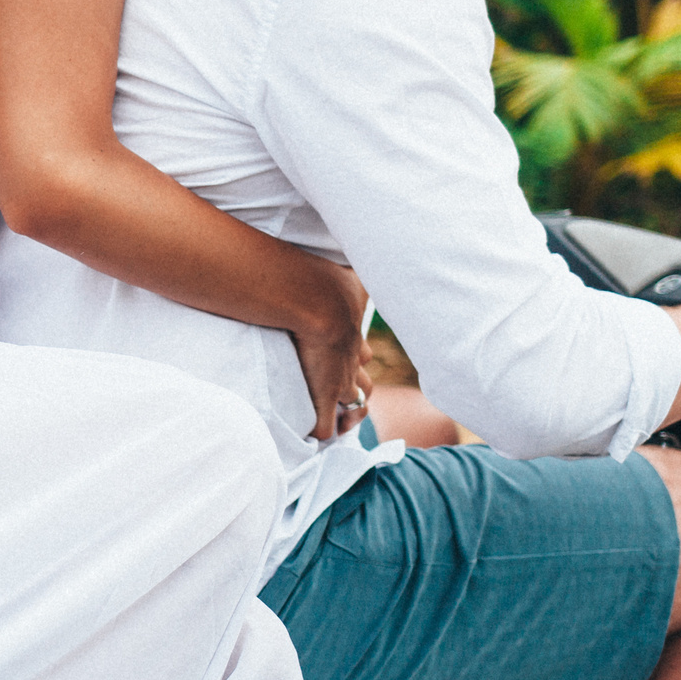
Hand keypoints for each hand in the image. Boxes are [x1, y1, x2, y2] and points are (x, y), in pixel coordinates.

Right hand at [285, 253, 371, 442]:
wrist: (316, 299)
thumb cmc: (326, 281)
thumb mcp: (348, 272)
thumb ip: (349, 271)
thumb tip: (360, 245)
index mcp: (354, 334)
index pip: (362, 354)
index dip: (357, 360)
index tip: (351, 361)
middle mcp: (352, 361)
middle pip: (364, 383)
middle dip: (358, 389)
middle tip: (349, 394)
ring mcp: (339, 382)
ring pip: (353, 405)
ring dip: (348, 412)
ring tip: (341, 416)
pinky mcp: (323, 399)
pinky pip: (327, 428)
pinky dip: (325, 432)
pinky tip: (317, 435)